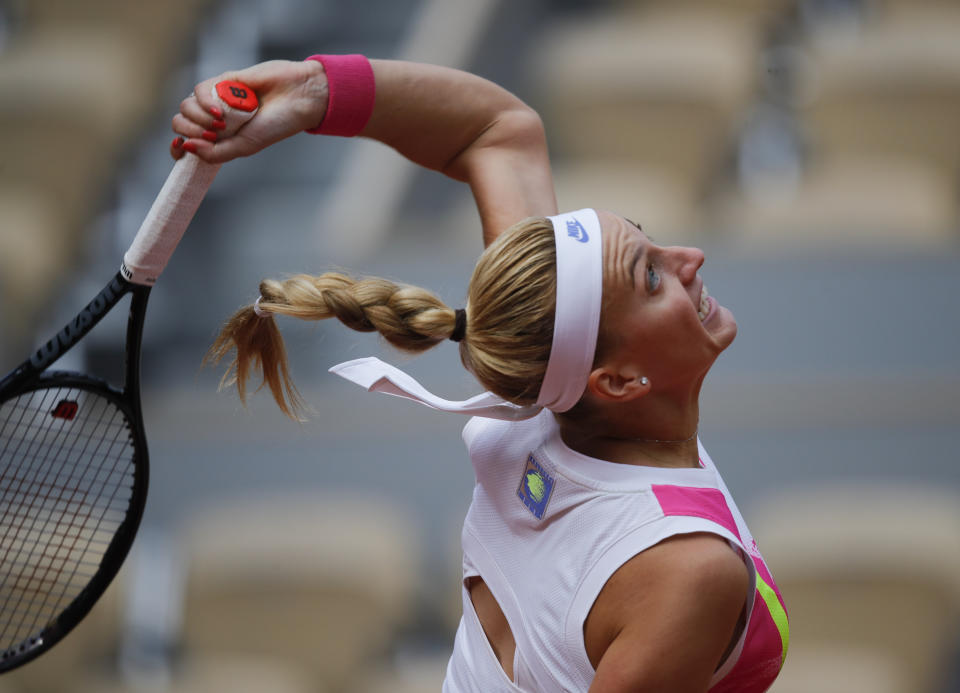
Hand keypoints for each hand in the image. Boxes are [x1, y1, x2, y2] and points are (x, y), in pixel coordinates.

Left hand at [171, 59, 327, 162]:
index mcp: (219, 139)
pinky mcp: (221, 81)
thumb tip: (186, 147)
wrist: (296, 98)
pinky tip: (221, 110)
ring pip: (186, 107)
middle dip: (191, 131)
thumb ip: (215, 153)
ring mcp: (216, 100)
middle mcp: (213, 120)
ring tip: (222, 122)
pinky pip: (198, 90)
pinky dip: (205, 102)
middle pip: (181, 123)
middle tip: (214, 134)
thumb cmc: (276, 125)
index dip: (177, 147)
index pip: (185, 143)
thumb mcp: (245, 147)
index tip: (181, 148)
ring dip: (199, 118)